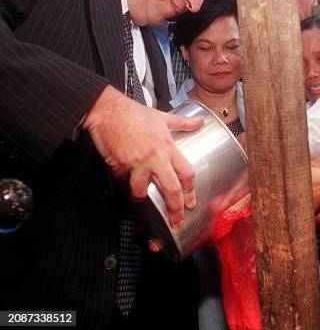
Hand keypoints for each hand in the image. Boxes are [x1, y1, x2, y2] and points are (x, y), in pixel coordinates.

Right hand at [83, 86, 203, 226]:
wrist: (108, 110)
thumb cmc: (134, 113)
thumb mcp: (163, 116)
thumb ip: (183, 122)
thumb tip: (200, 121)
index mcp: (168, 146)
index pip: (186, 173)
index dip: (191, 190)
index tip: (190, 202)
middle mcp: (155, 157)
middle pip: (171, 188)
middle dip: (175, 208)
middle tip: (176, 219)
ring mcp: (137, 163)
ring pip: (142, 190)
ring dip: (141, 196)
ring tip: (141, 197)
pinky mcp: (120, 165)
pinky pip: (122, 180)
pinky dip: (122, 182)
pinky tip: (122, 179)